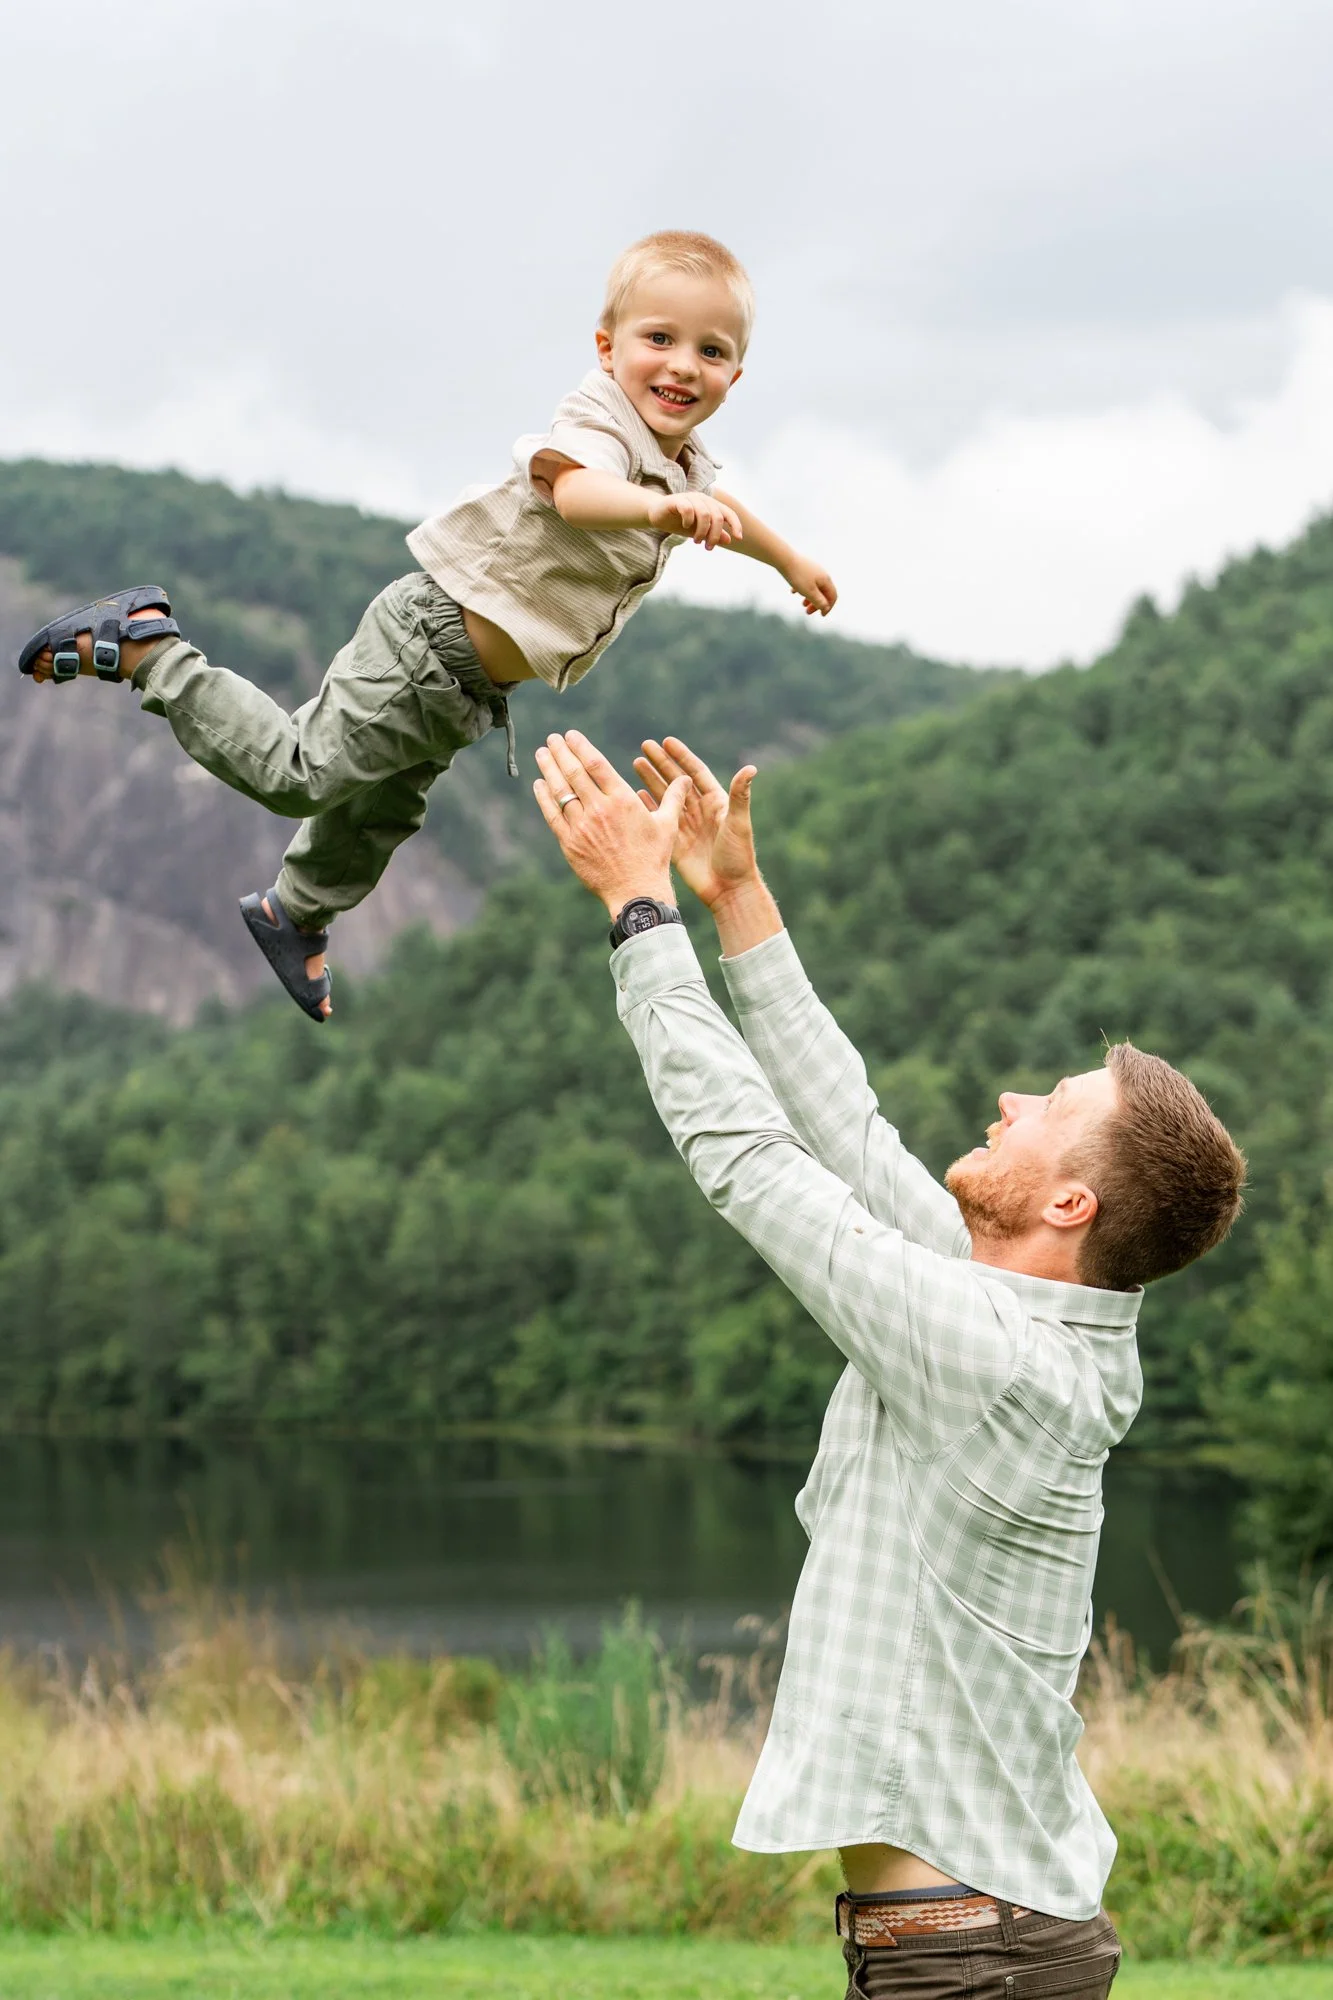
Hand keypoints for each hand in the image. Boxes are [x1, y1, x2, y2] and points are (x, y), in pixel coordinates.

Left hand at [533, 729, 687, 916]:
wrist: (635, 891)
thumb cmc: (654, 858)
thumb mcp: (667, 824)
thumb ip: (673, 797)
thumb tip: (685, 778)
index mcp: (622, 800)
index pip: (595, 764)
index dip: (581, 746)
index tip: (571, 735)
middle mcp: (599, 809)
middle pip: (574, 773)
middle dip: (561, 752)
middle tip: (552, 738)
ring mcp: (582, 826)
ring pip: (560, 791)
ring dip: (549, 769)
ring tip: (542, 753)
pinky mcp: (570, 843)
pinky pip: (552, 815)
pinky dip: (544, 797)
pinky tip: (539, 784)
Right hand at [633, 736, 759, 910]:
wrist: (728, 890)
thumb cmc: (738, 856)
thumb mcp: (738, 823)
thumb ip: (740, 796)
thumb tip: (751, 768)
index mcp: (716, 802)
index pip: (695, 772)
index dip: (681, 756)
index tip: (666, 741)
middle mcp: (700, 811)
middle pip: (677, 781)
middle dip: (661, 763)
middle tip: (644, 747)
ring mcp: (687, 826)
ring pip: (666, 797)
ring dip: (651, 780)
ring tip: (635, 763)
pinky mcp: (676, 842)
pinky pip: (660, 819)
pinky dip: (648, 806)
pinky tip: (634, 795)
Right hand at [647, 492, 743, 550]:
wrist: (657, 515)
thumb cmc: (679, 522)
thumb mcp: (698, 531)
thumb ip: (713, 534)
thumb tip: (729, 539)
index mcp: (710, 505)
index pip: (728, 513)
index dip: (735, 524)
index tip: (738, 538)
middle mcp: (702, 499)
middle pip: (717, 517)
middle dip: (714, 535)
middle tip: (708, 547)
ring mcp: (690, 497)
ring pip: (704, 514)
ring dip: (702, 531)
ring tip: (696, 541)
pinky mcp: (677, 500)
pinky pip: (688, 510)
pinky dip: (689, 521)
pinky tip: (685, 526)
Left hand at [784, 553, 836, 615]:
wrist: (784, 558)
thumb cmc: (797, 576)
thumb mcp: (809, 592)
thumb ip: (819, 601)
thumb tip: (826, 608)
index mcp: (825, 580)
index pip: (833, 596)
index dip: (829, 607)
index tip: (822, 615)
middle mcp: (822, 573)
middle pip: (823, 592)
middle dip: (817, 604)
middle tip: (807, 612)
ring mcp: (813, 569)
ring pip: (814, 587)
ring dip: (809, 597)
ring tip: (802, 604)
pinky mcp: (804, 567)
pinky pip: (805, 581)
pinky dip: (802, 588)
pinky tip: (793, 592)